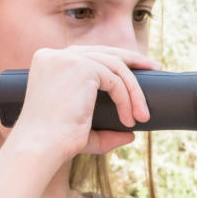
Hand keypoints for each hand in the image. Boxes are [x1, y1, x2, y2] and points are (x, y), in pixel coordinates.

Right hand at [8, 45, 157, 161]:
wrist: (41, 146)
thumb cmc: (56, 143)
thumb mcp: (83, 132)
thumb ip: (106, 132)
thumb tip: (131, 134)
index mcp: (50, 62)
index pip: (89, 53)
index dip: (116, 59)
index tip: (139, 68)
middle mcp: (56, 55)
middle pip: (104, 51)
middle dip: (133, 59)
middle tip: (155, 68)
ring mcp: (67, 58)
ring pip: (115, 66)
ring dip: (133, 91)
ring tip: (142, 115)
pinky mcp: (81, 67)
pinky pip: (115, 80)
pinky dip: (127, 99)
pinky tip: (129, 119)